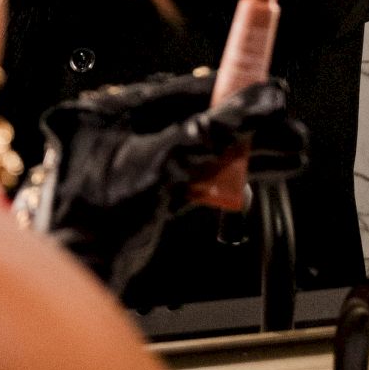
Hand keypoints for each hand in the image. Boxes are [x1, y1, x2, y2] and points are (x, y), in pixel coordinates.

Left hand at [23, 74, 308, 292]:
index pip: (181, 90)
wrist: (78, 279)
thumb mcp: (164, 165)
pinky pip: (191, 178)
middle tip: (289, 130)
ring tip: (290, 154)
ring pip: (197, 152)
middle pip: (194, 121)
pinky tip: (261, 176)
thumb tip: (264, 99)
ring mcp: (130, 167)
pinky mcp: (143, 197)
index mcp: (108, 112)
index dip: (230, 90)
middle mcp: (117, 134)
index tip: (268, 92)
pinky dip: (224, 179)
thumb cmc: (95, 222)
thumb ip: (217, 131)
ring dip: (244, 155)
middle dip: (246, 129)